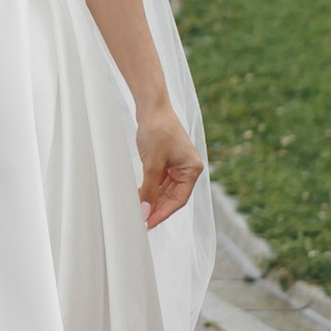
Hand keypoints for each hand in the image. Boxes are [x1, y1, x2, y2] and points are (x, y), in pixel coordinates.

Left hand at [137, 102, 202, 231]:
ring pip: (164, 190)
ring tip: (138, 211)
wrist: (151, 106)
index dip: (163, 213)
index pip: (179, 199)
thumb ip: (149, 189)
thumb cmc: (156, 130)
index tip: (149, 224)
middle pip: (172, 196)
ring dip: (152, 199)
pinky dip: (149, 189)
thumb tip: (145, 211)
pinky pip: (159, 181)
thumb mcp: (152, 163)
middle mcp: (187, 169)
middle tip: (141, 220)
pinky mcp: (166, 160)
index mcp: (192, 170)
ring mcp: (177, 165)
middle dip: (156, 207)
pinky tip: (139, 197)